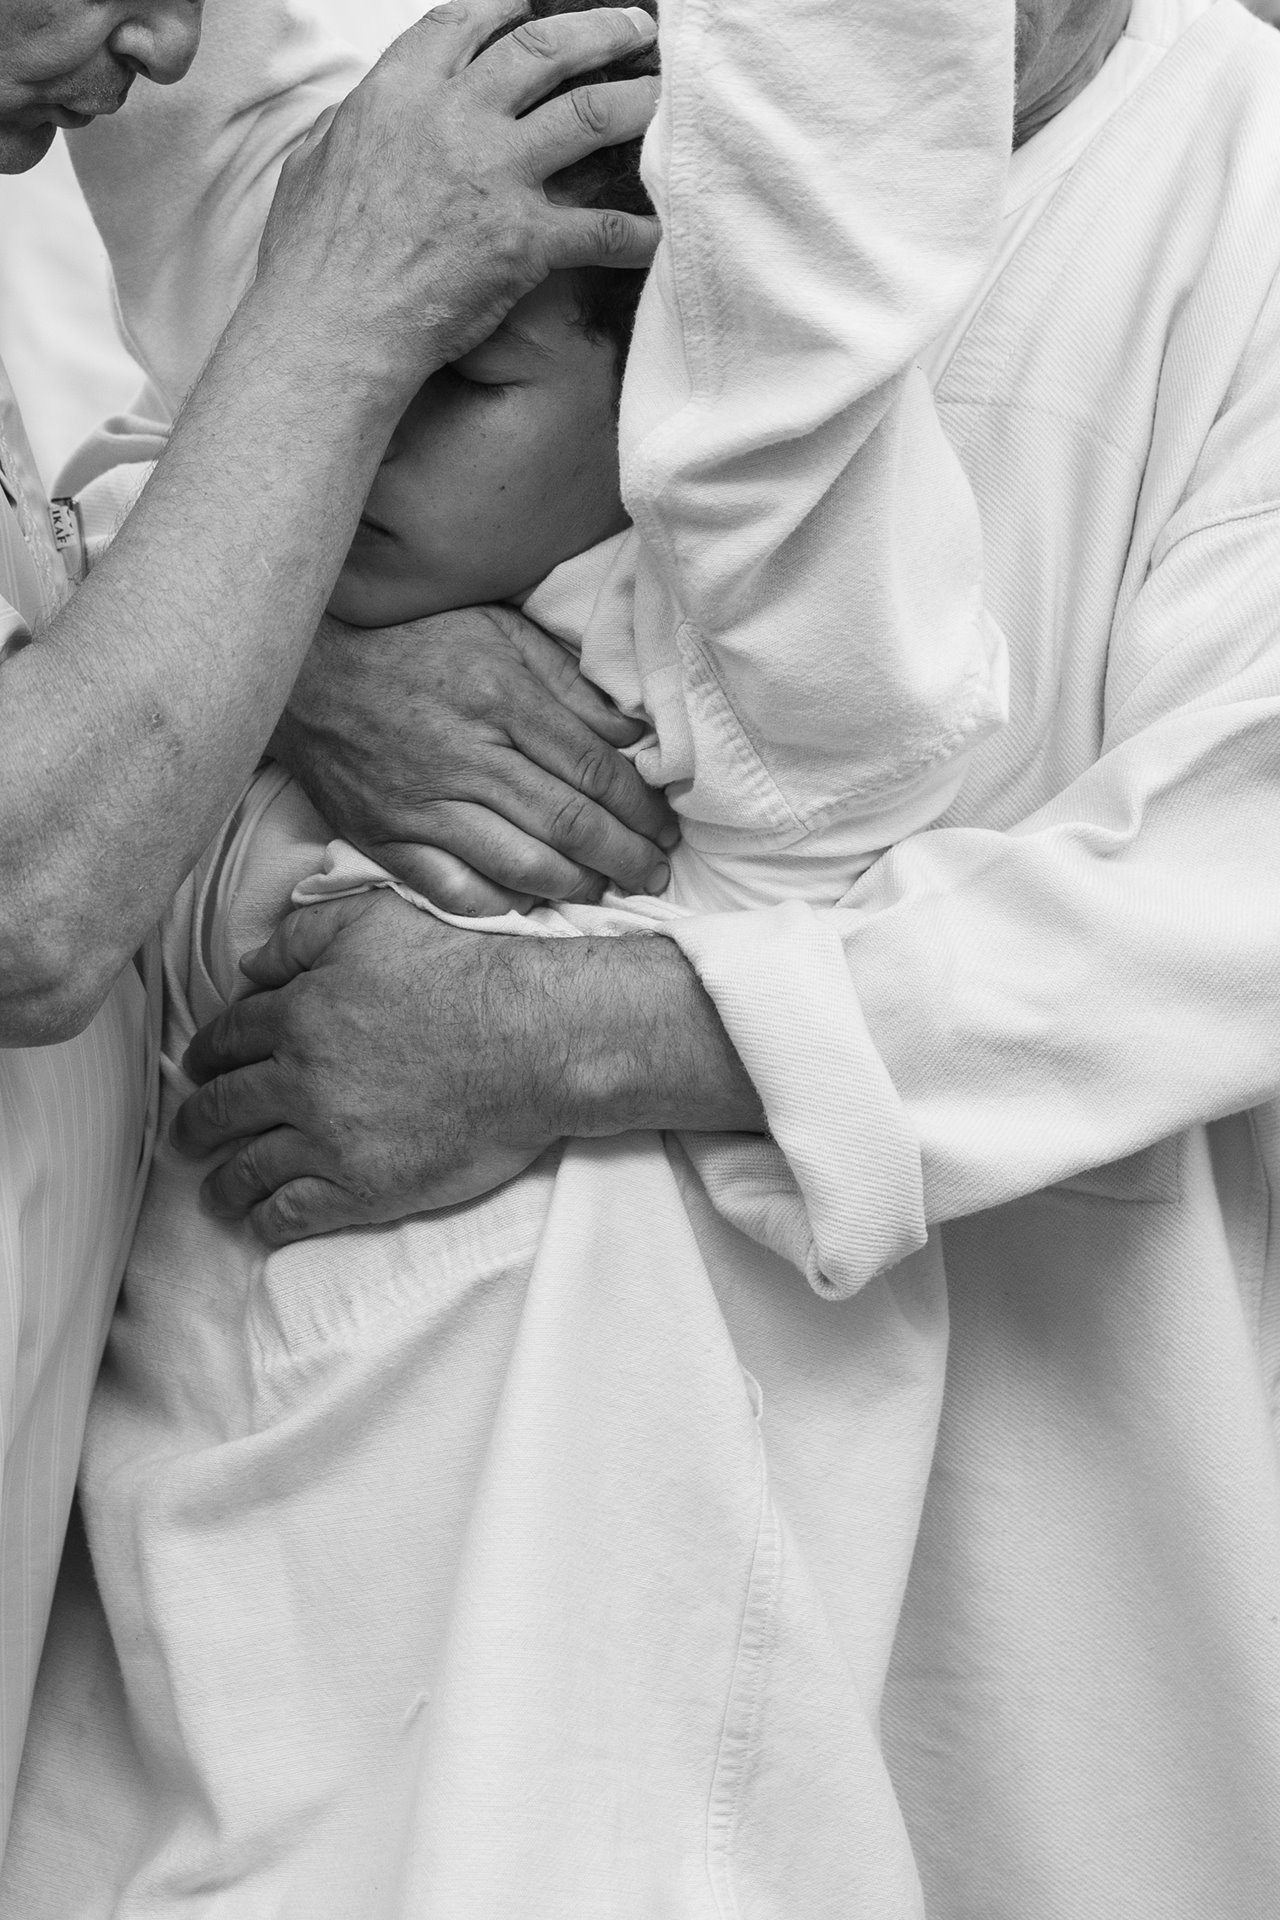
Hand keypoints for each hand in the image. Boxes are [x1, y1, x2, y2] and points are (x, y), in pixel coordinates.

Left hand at [174, 893, 559, 1243]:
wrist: (533, 1040)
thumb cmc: (465, 972)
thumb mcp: (376, 920)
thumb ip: (303, 935)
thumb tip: (250, 967)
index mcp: (298, 1014)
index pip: (231, 1036)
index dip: (209, 1051)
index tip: (199, 1066)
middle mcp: (299, 1080)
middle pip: (225, 1106)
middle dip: (198, 1121)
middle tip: (187, 1134)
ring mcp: (328, 1140)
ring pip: (249, 1168)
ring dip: (222, 1182)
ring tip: (212, 1193)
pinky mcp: (363, 1189)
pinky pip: (293, 1214)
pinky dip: (267, 1219)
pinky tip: (261, 1221)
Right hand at [256, 0, 660, 394]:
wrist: (334, 325)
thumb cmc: (312, 259)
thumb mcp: (312, 163)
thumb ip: (345, 127)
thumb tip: (354, 117)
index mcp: (399, 92)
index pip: (464, 23)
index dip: (506, 6)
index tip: (534, 1)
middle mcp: (455, 118)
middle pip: (542, 50)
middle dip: (596, 31)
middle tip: (633, 26)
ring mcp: (495, 174)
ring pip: (588, 115)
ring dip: (635, 99)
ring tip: (664, 94)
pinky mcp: (524, 238)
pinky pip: (599, 228)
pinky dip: (635, 231)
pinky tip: (661, 231)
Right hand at [273, 606, 677, 914]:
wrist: (305, 670)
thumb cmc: (412, 644)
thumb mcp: (498, 632)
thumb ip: (568, 684)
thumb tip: (631, 737)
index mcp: (500, 699)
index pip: (593, 768)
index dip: (640, 808)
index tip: (665, 828)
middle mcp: (465, 757)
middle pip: (568, 824)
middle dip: (625, 858)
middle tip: (657, 875)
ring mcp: (422, 804)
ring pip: (520, 866)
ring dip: (575, 888)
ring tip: (607, 890)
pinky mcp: (385, 838)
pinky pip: (455, 890)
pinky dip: (502, 905)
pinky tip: (533, 902)